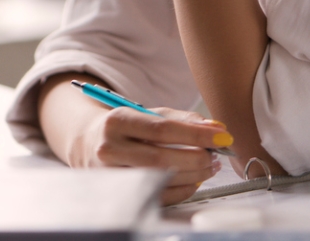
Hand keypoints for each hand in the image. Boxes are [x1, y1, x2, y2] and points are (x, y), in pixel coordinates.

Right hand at [74, 106, 228, 204]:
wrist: (88, 143)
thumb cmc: (126, 128)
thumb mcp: (147, 114)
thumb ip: (183, 119)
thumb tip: (217, 128)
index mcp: (117, 121)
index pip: (161, 129)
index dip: (195, 135)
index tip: (221, 136)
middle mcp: (110, 148)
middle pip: (161, 157)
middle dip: (196, 157)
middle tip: (215, 155)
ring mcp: (112, 174)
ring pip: (160, 179)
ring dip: (193, 174)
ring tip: (208, 166)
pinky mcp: (119, 193)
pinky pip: (158, 196)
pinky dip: (182, 190)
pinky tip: (194, 180)